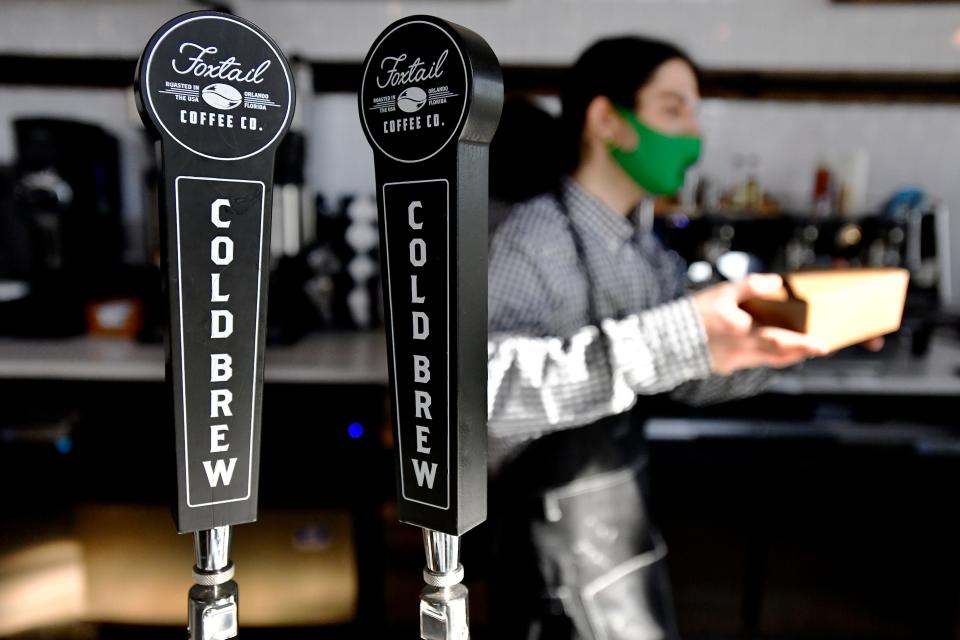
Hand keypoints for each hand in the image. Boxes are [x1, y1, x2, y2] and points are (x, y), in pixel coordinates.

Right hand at [692, 274, 829, 374]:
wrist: (665, 341)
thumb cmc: (693, 314)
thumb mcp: (721, 293)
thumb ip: (750, 286)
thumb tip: (777, 282)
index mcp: (743, 332)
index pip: (781, 341)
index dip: (804, 344)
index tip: (823, 345)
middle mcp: (743, 351)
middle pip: (780, 355)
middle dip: (801, 352)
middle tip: (818, 348)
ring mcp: (734, 362)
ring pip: (767, 360)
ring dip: (785, 355)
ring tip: (798, 348)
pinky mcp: (725, 366)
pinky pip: (751, 361)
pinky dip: (764, 355)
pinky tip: (763, 346)